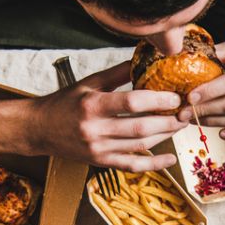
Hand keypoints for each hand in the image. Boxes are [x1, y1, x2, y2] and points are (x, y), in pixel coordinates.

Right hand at [0, 61, 186, 170]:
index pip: (132, 102)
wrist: (38, 129)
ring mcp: (98, 149)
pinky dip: (153, 164)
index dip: (158, 100)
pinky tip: (170, 159)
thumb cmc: (65, 103)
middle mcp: (95, 129)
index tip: (176, 96)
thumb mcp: (88, 83)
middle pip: (140, 128)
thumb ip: (117, 73)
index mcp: (92, 105)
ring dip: (164, 137)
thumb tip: (145, 58)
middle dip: (167, 121)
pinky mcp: (100, 162)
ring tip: (180, 125)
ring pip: (139, 146)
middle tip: (185, 113)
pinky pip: (132, 165)